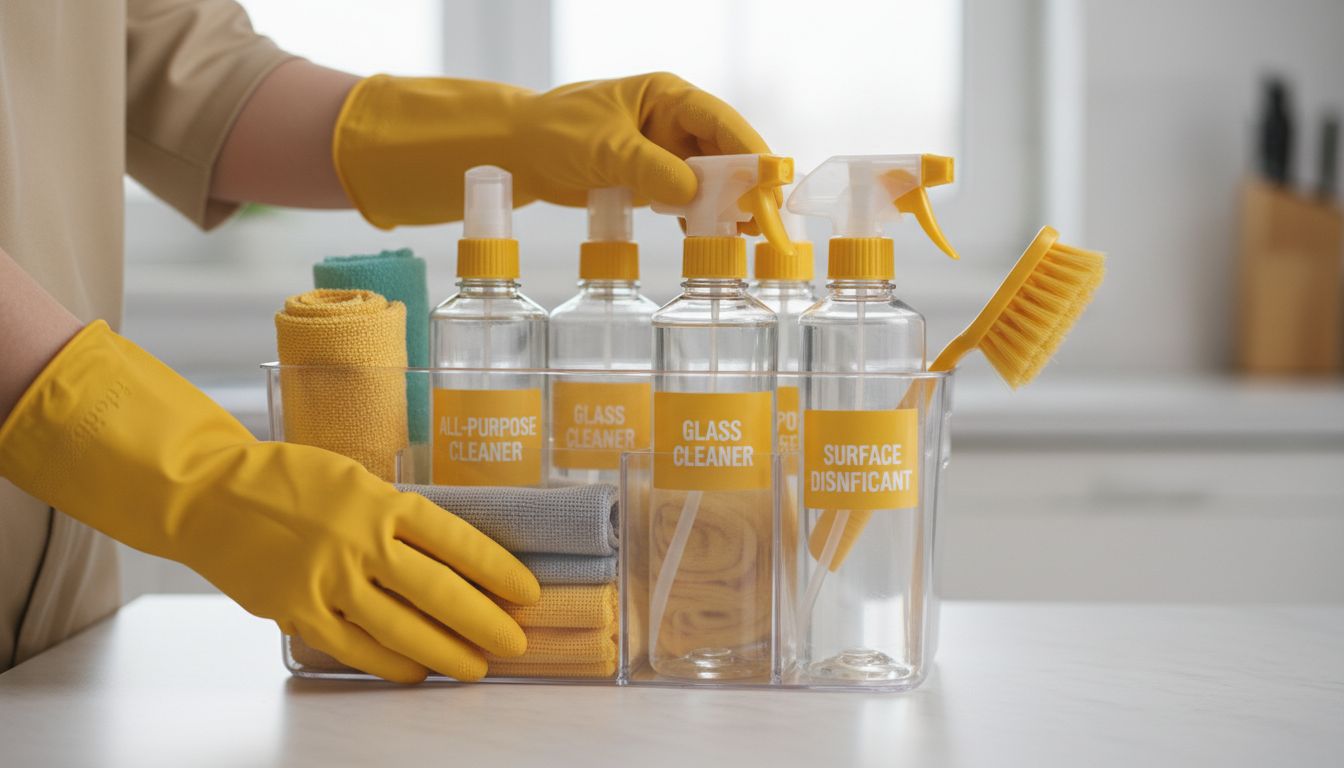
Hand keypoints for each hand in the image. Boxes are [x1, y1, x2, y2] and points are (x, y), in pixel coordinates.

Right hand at [0, 321, 538, 682]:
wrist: (209, 494)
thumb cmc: (286, 480)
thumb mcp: (352, 477)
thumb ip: (392, 514)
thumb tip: (444, 555)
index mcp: (381, 501)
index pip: (457, 540)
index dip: (497, 570)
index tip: (527, 591)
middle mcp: (360, 541)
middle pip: (439, 590)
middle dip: (485, 621)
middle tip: (515, 642)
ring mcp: (328, 580)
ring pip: (403, 627)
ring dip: (446, 652)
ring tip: (476, 667)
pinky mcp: (298, 611)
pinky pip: (357, 646)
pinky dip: (392, 663)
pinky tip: (417, 672)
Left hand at [332, 71, 774, 227]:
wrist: (517, 152)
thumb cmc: (555, 132)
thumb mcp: (605, 148)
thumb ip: (651, 169)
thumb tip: (696, 194)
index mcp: (667, 96)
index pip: (720, 121)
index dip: (751, 150)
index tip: (773, 178)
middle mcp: (674, 122)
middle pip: (725, 153)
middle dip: (746, 185)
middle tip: (767, 218)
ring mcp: (666, 154)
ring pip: (710, 180)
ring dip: (728, 205)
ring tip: (750, 236)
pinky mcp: (653, 181)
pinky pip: (688, 200)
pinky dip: (701, 218)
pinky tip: (714, 238)